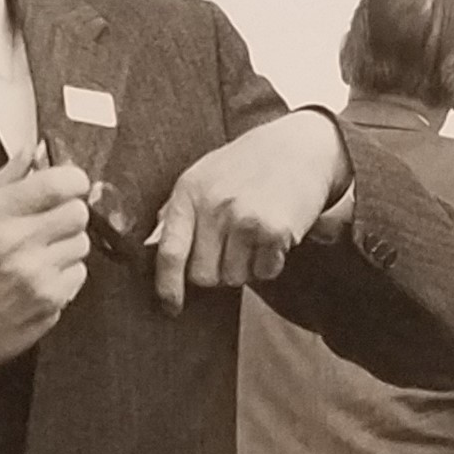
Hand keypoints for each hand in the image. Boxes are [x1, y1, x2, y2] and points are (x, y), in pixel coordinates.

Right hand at [0, 147, 91, 397]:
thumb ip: (1, 181)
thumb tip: (29, 152)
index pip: (58, 183)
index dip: (72, 180)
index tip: (70, 183)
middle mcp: (17, 243)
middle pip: (78, 212)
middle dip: (69, 212)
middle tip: (51, 221)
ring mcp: (37, 274)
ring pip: (81, 243)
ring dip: (66, 245)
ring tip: (37, 254)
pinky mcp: (51, 301)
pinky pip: (79, 275)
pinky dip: (65, 274)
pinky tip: (39, 277)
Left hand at [153, 109, 348, 314]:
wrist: (300, 146)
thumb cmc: (246, 165)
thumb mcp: (202, 177)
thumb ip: (177, 212)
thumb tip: (153, 248)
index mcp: (189, 192)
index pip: (169, 252)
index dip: (167, 286)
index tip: (171, 306)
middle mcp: (214, 206)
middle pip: (203, 275)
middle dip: (215, 271)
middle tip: (231, 247)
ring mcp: (245, 219)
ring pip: (234, 277)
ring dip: (245, 267)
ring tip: (253, 235)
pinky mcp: (274, 230)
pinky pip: (265, 272)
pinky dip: (270, 263)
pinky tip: (273, 237)